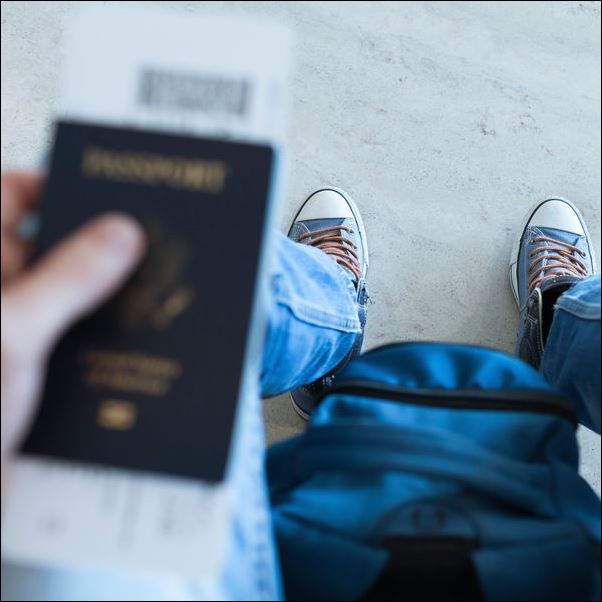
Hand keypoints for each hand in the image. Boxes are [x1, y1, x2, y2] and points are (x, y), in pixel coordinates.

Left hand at [1, 172, 145, 470]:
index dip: (58, 185)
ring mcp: (14, 328)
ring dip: (106, 295)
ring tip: (155, 291)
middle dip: (98, 244)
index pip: (13, 196)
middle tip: (150, 242)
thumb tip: (122, 234)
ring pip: (70, 294)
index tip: (110, 190)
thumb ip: (69, 279)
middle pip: (52, 244)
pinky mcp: (33, 363)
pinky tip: (135, 339)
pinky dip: (102, 332)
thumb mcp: (15, 333)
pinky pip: (75, 333)